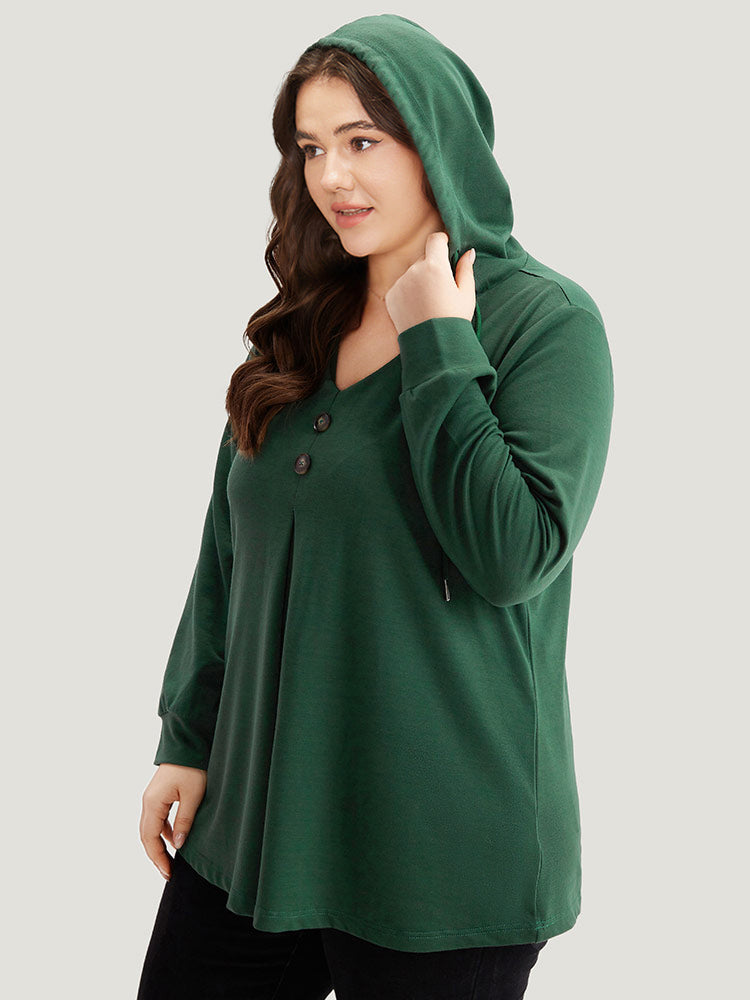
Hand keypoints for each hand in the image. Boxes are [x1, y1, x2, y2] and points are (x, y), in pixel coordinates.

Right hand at [139, 763, 206, 879]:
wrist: (189, 744)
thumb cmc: (192, 767)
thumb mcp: (193, 797)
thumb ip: (184, 822)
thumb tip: (177, 845)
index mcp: (153, 803)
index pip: (150, 838)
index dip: (158, 858)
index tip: (168, 873)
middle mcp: (148, 801)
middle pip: (146, 835)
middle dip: (156, 855)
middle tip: (168, 872)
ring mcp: (152, 797)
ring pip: (150, 828)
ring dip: (158, 845)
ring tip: (170, 860)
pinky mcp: (159, 794)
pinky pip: (156, 818)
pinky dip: (162, 832)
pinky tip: (173, 839)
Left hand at [384, 232, 475, 335]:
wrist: (432, 346)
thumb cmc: (454, 320)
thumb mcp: (466, 294)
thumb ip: (465, 269)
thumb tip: (468, 252)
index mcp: (435, 266)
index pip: (435, 239)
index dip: (442, 240)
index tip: (446, 246)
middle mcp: (414, 271)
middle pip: (424, 258)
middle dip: (432, 266)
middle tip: (441, 287)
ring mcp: (400, 283)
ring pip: (412, 273)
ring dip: (419, 280)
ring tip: (429, 302)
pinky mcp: (390, 296)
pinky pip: (401, 286)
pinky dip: (408, 293)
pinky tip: (418, 308)